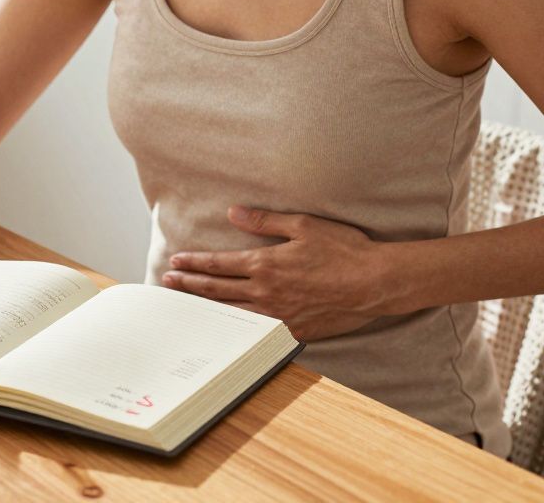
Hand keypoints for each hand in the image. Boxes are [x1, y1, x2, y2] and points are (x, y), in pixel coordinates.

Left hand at [160, 205, 388, 340]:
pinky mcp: (293, 330)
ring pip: (231, 313)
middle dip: (190, 285)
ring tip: (186, 305)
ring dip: (206, 308)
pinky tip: (225, 328)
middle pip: (217, 290)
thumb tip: (233, 212)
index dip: (194, 263)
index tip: (175, 262)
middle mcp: (266, 292)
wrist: (375, 283)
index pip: (218, 264)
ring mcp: (278, 314)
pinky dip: (235, 328)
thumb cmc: (344, 250)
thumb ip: (265, 221)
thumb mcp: (303, 225)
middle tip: (168, 282)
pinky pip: (256, 331)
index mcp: (265, 265)